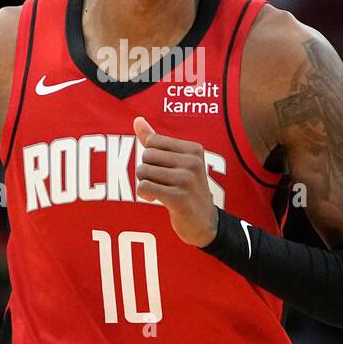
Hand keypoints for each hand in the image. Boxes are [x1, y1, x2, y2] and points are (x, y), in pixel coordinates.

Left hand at [133, 116, 218, 246]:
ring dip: (145, 183)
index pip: (153, 142)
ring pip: (143, 172)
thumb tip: (137, 120)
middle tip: (162, 183)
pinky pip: (144, 187)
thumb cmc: (187, 189)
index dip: (151, 158)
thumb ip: (155, 140)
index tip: (164, 169)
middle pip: (146, 156)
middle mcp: (192, 162)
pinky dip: (144, 194)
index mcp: (194, 149)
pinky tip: (155, 199)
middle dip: (146, 171)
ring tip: (161, 191)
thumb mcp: (176, 162)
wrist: (205, 223)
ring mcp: (186, 180)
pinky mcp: (178, 198)